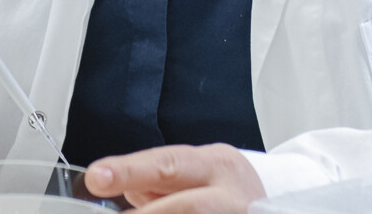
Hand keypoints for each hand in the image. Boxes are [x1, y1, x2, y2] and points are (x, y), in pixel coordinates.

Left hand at [86, 144, 265, 213]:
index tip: (96, 178)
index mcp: (215, 165)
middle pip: (189, 205)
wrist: (275, 211)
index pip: (168, 163)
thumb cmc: (222, 193)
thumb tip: (114, 185)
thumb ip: (155, 180)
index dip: (129, 171)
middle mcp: (231, 194)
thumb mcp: (194, 176)